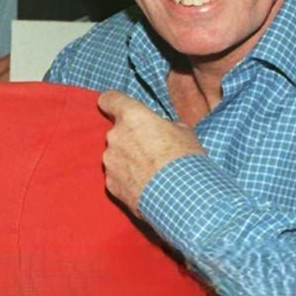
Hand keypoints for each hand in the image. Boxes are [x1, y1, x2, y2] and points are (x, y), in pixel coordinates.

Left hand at [97, 90, 205, 214]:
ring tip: (152, 172)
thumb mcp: (184, 133)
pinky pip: (117, 176)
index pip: (110, 99)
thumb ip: (165, 126)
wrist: (180, 196)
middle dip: (130, 139)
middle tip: (152, 151)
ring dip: (128, 160)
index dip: (112, 102)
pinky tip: (146, 187)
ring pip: (116, 155)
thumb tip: (162, 129)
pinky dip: (128, 179)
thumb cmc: (185, 159)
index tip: (115, 106)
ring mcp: (109, 161)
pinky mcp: (109, 184)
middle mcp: (115, 136)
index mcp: (132, 117)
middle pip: (117, 132)